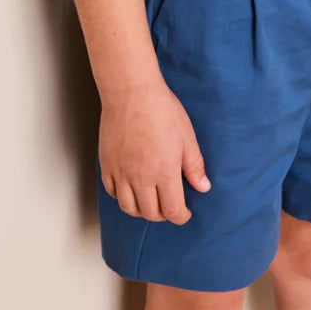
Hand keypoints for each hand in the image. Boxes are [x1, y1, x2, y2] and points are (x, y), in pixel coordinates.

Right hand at [98, 79, 211, 222]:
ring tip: (150, 202)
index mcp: (164, 172)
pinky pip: (112, 191)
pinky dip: (122, 197)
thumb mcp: (187, 137)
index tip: (185, 213)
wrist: (131, 92)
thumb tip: (203, 187)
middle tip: (170, 207)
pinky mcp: (107, 164)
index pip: (172, 210)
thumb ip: (194, 166)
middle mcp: (140, 178)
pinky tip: (130, 189)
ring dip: (141, 211)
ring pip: (128, 207)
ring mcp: (121, 172)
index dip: (181, 216)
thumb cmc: (162, 111)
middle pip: (150, 213)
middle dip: (163, 215)